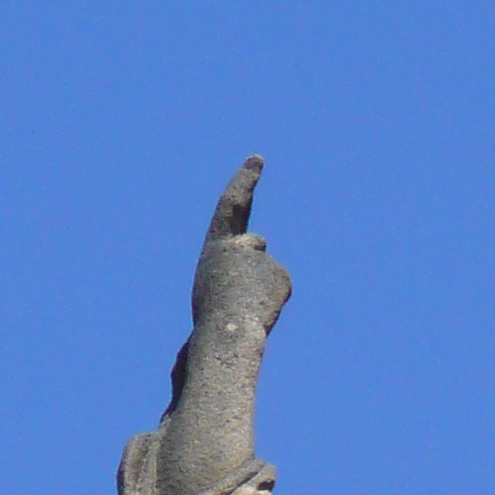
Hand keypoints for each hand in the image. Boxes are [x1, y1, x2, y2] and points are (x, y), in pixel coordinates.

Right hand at [190, 157, 291, 342]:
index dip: (245, 181)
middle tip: (257, 165)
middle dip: (252, 196)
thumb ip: (235, 259)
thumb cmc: (212, 315)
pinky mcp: (282, 276)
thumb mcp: (215, 282)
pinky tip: (259, 312)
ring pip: (265, 275)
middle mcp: (242, 243)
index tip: (258, 159)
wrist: (226, 334)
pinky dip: (271, 301)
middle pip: (255, 240)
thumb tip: (259, 246)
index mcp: (217, 244)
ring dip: (257, 294)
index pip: (232, 204)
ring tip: (243, 310)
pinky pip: (277, 289)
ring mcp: (264, 259)